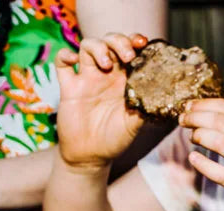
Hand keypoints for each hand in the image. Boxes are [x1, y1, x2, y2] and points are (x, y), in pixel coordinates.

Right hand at [55, 33, 147, 169]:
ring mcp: (87, 79)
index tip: (142, 44)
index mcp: (124, 80)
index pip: (130, 51)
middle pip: (110, 42)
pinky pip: (62, 62)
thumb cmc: (114, 140)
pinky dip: (65, 54)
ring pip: (88, 46)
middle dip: (119, 41)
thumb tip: (162, 99)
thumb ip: (145, 109)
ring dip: (98, 48)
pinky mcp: (69, 87)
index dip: (136, 42)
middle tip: (127, 56)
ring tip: (106, 64)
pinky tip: (73, 59)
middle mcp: (106, 75)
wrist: (90, 156)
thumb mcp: (134, 125)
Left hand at [179, 99, 223, 198]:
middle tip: (183, 118)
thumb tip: (195, 108)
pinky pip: (219, 173)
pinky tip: (193, 157)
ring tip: (191, 136)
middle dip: (198, 117)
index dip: (208, 104)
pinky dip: (203, 164)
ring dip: (200, 135)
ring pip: (221, 142)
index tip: (190, 105)